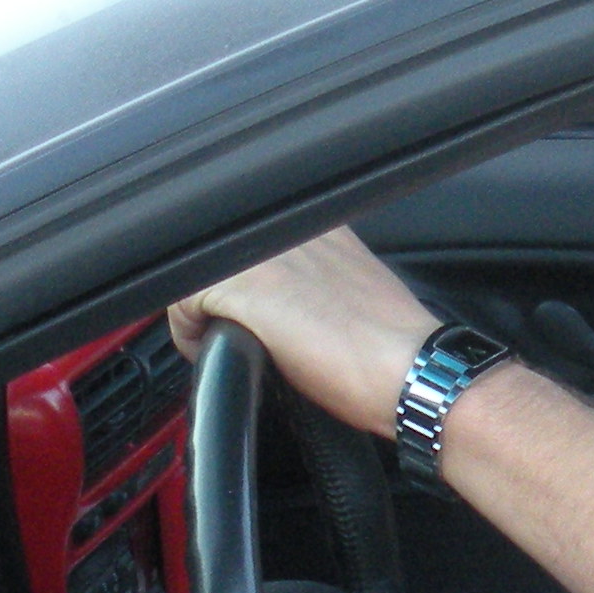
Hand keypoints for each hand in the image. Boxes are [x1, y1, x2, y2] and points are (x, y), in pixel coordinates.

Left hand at [170, 228, 446, 440]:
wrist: (411, 370)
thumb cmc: (389, 346)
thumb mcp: (347, 290)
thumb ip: (308, 278)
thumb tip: (281, 301)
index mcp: (316, 222)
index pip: (244, 238)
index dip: (235, 280)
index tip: (240, 312)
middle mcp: (288, 226)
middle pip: (213, 252)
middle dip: (214, 294)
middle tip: (227, 331)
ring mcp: (264, 251)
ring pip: (192, 272)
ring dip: (199, 311)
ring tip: (220, 343)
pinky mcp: (246, 285)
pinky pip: (182, 302)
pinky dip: (190, 335)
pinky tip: (218, 353)